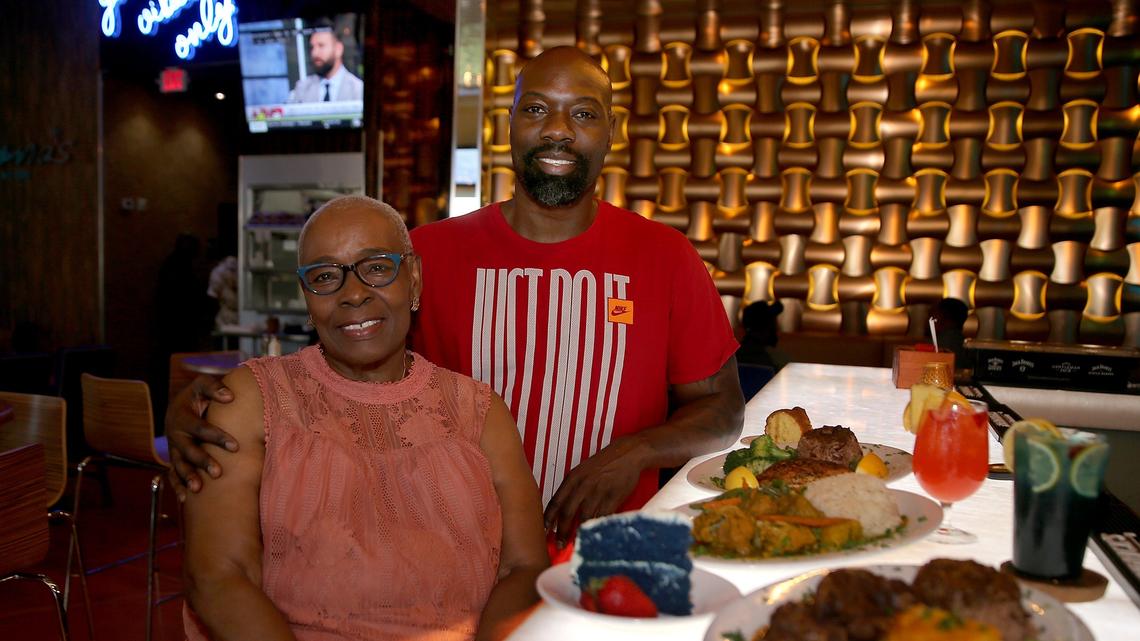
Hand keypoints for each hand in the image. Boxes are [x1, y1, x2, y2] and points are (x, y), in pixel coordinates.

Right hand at [165, 375, 237, 499]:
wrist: (179, 405)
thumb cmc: (197, 395)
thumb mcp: (202, 386)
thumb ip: (214, 388)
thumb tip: (230, 396)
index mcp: (181, 416)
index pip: (200, 428)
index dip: (217, 437)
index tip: (236, 446)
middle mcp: (175, 435)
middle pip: (187, 450)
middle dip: (202, 461)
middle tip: (218, 473)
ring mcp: (173, 449)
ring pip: (178, 465)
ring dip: (188, 477)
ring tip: (198, 489)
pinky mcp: (174, 459)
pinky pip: (172, 475)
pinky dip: (177, 486)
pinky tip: (184, 499)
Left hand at [543, 437, 645, 547]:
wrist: (627, 454)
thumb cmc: (603, 463)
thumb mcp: (582, 470)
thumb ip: (572, 488)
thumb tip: (562, 510)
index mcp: (573, 477)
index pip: (556, 501)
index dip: (548, 517)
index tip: (544, 529)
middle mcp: (583, 485)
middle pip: (567, 512)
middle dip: (561, 531)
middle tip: (559, 543)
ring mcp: (598, 492)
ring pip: (584, 518)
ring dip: (578, 532)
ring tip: (575, 543)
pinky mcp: (613, 498)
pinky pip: (602, 517)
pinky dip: (596, 527)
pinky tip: (593, 534)